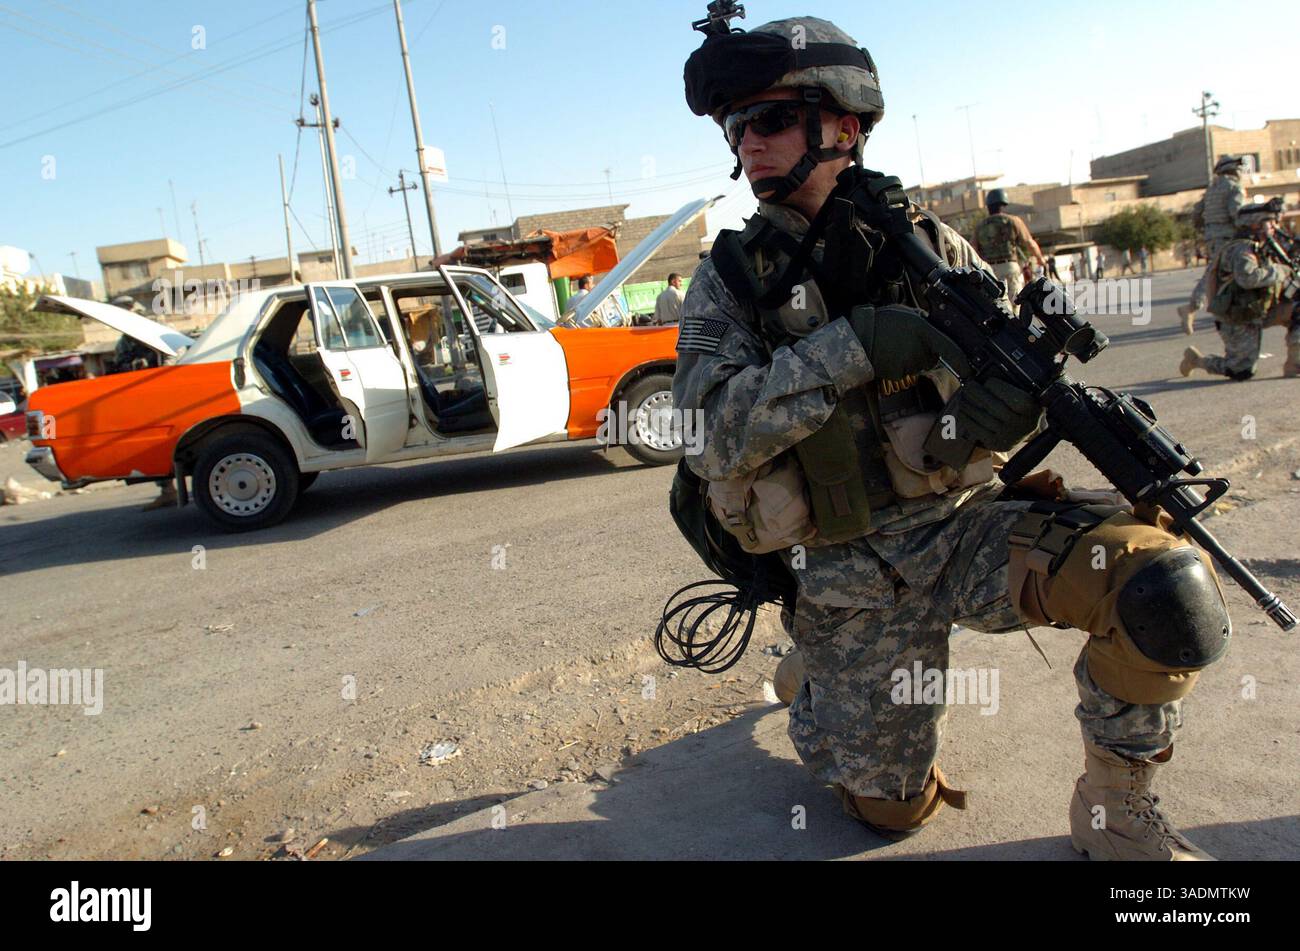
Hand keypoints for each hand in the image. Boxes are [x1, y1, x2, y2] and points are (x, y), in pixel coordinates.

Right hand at [846, 305, 970, 382]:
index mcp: (923, 331)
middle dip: (926, 351)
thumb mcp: (908, 313)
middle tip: (908, 340)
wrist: (858, 337)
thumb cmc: (882, 321)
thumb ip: (925, 322)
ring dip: (912, 358)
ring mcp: (909, 363)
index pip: (949, 348)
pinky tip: (890, 355)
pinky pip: (906, 371)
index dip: (961, 361)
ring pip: (919, 364)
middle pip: (932, 357)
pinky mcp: (898, 374)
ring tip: (895, 346)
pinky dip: (900, 365)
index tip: (968, 370)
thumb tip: (936, 328)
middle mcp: (919, 349)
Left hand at [940, 377, 1041, 451]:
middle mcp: (1022, 425)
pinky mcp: (996, 443)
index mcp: (1032, 409)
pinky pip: (977, 429)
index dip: (996, 387)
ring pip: (983, 418)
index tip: (988, 381)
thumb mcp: (1026, 393)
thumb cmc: (1023, 405)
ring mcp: (1008, 436)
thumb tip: (990, 370)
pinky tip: (963, 410)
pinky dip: (967, 418)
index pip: (1011, 397)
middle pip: (994, 407)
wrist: (1027, 431)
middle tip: (968, 385)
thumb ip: (1014, 383)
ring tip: (963, 396)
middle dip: (977, 394)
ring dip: (969, 405)